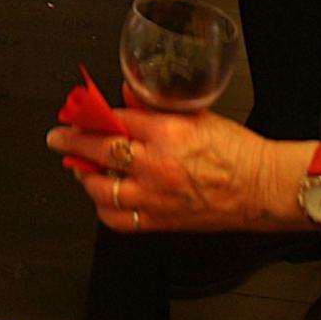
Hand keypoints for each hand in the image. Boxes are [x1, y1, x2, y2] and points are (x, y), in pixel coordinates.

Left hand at [46, 102, 283, 234]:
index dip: (89, 116)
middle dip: (72, 142)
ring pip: (102, 188)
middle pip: (101, 150)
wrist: (262, 188)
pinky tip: (103, 196)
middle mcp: (157, 166)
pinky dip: (104, 207)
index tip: (75, 115)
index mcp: (167, 133)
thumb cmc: (237, 153)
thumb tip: (128, 97)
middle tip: (58, 139)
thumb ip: (156, 108)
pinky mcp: (161, 222)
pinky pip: (118, 220)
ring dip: (86, 175)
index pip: (115, 120)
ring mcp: (157, 198)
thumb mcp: (196, 115)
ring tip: (81, 167)